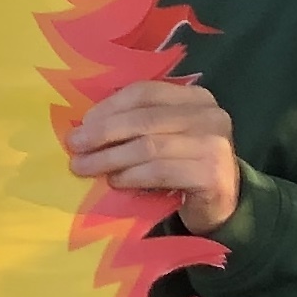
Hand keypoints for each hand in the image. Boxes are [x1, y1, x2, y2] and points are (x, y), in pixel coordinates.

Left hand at [65, 76, 239, 231]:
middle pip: (144, 119)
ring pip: (149, 146)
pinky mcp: (212, 174)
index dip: (109, 106)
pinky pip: (160, 172)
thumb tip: (85, 124)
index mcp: (195, 97)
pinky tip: (115, 181)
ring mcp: (214, 145)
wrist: (221, 203)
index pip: (144, 92)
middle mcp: (210, 115)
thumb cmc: (182, 163)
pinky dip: (132, 176)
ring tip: (85, 167)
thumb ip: (136, 122)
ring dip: (110, 158)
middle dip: (103, 133)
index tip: (82, 122)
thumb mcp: (163, 134)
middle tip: (74, 146)